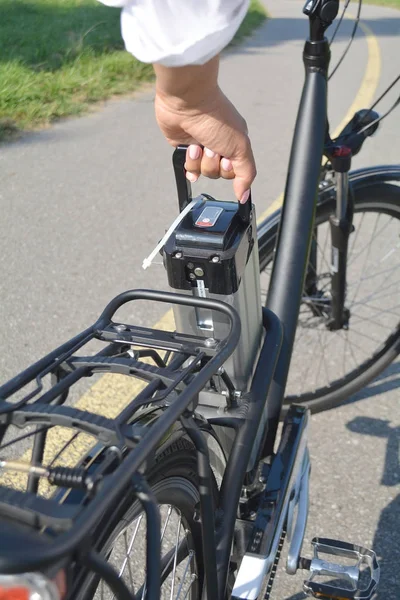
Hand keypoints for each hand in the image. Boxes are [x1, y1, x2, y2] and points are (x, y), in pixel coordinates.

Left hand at [153, 58, 255, 202]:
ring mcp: (201, 148)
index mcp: (235, 145)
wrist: (187, 102)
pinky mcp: (184, 149)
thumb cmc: (216, 118)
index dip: (228, 169)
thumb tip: (244, 196)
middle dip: (212, 163)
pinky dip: (188, 163)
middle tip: (211, 146)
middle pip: (217, 174)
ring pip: (201, 172)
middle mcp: (219, 147)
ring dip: (199, 160)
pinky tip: (189, 150)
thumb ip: (246, 174)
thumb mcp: (240, 147)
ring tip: (197, 143)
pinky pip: (188, 169)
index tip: (225, 158)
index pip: (234, 173)